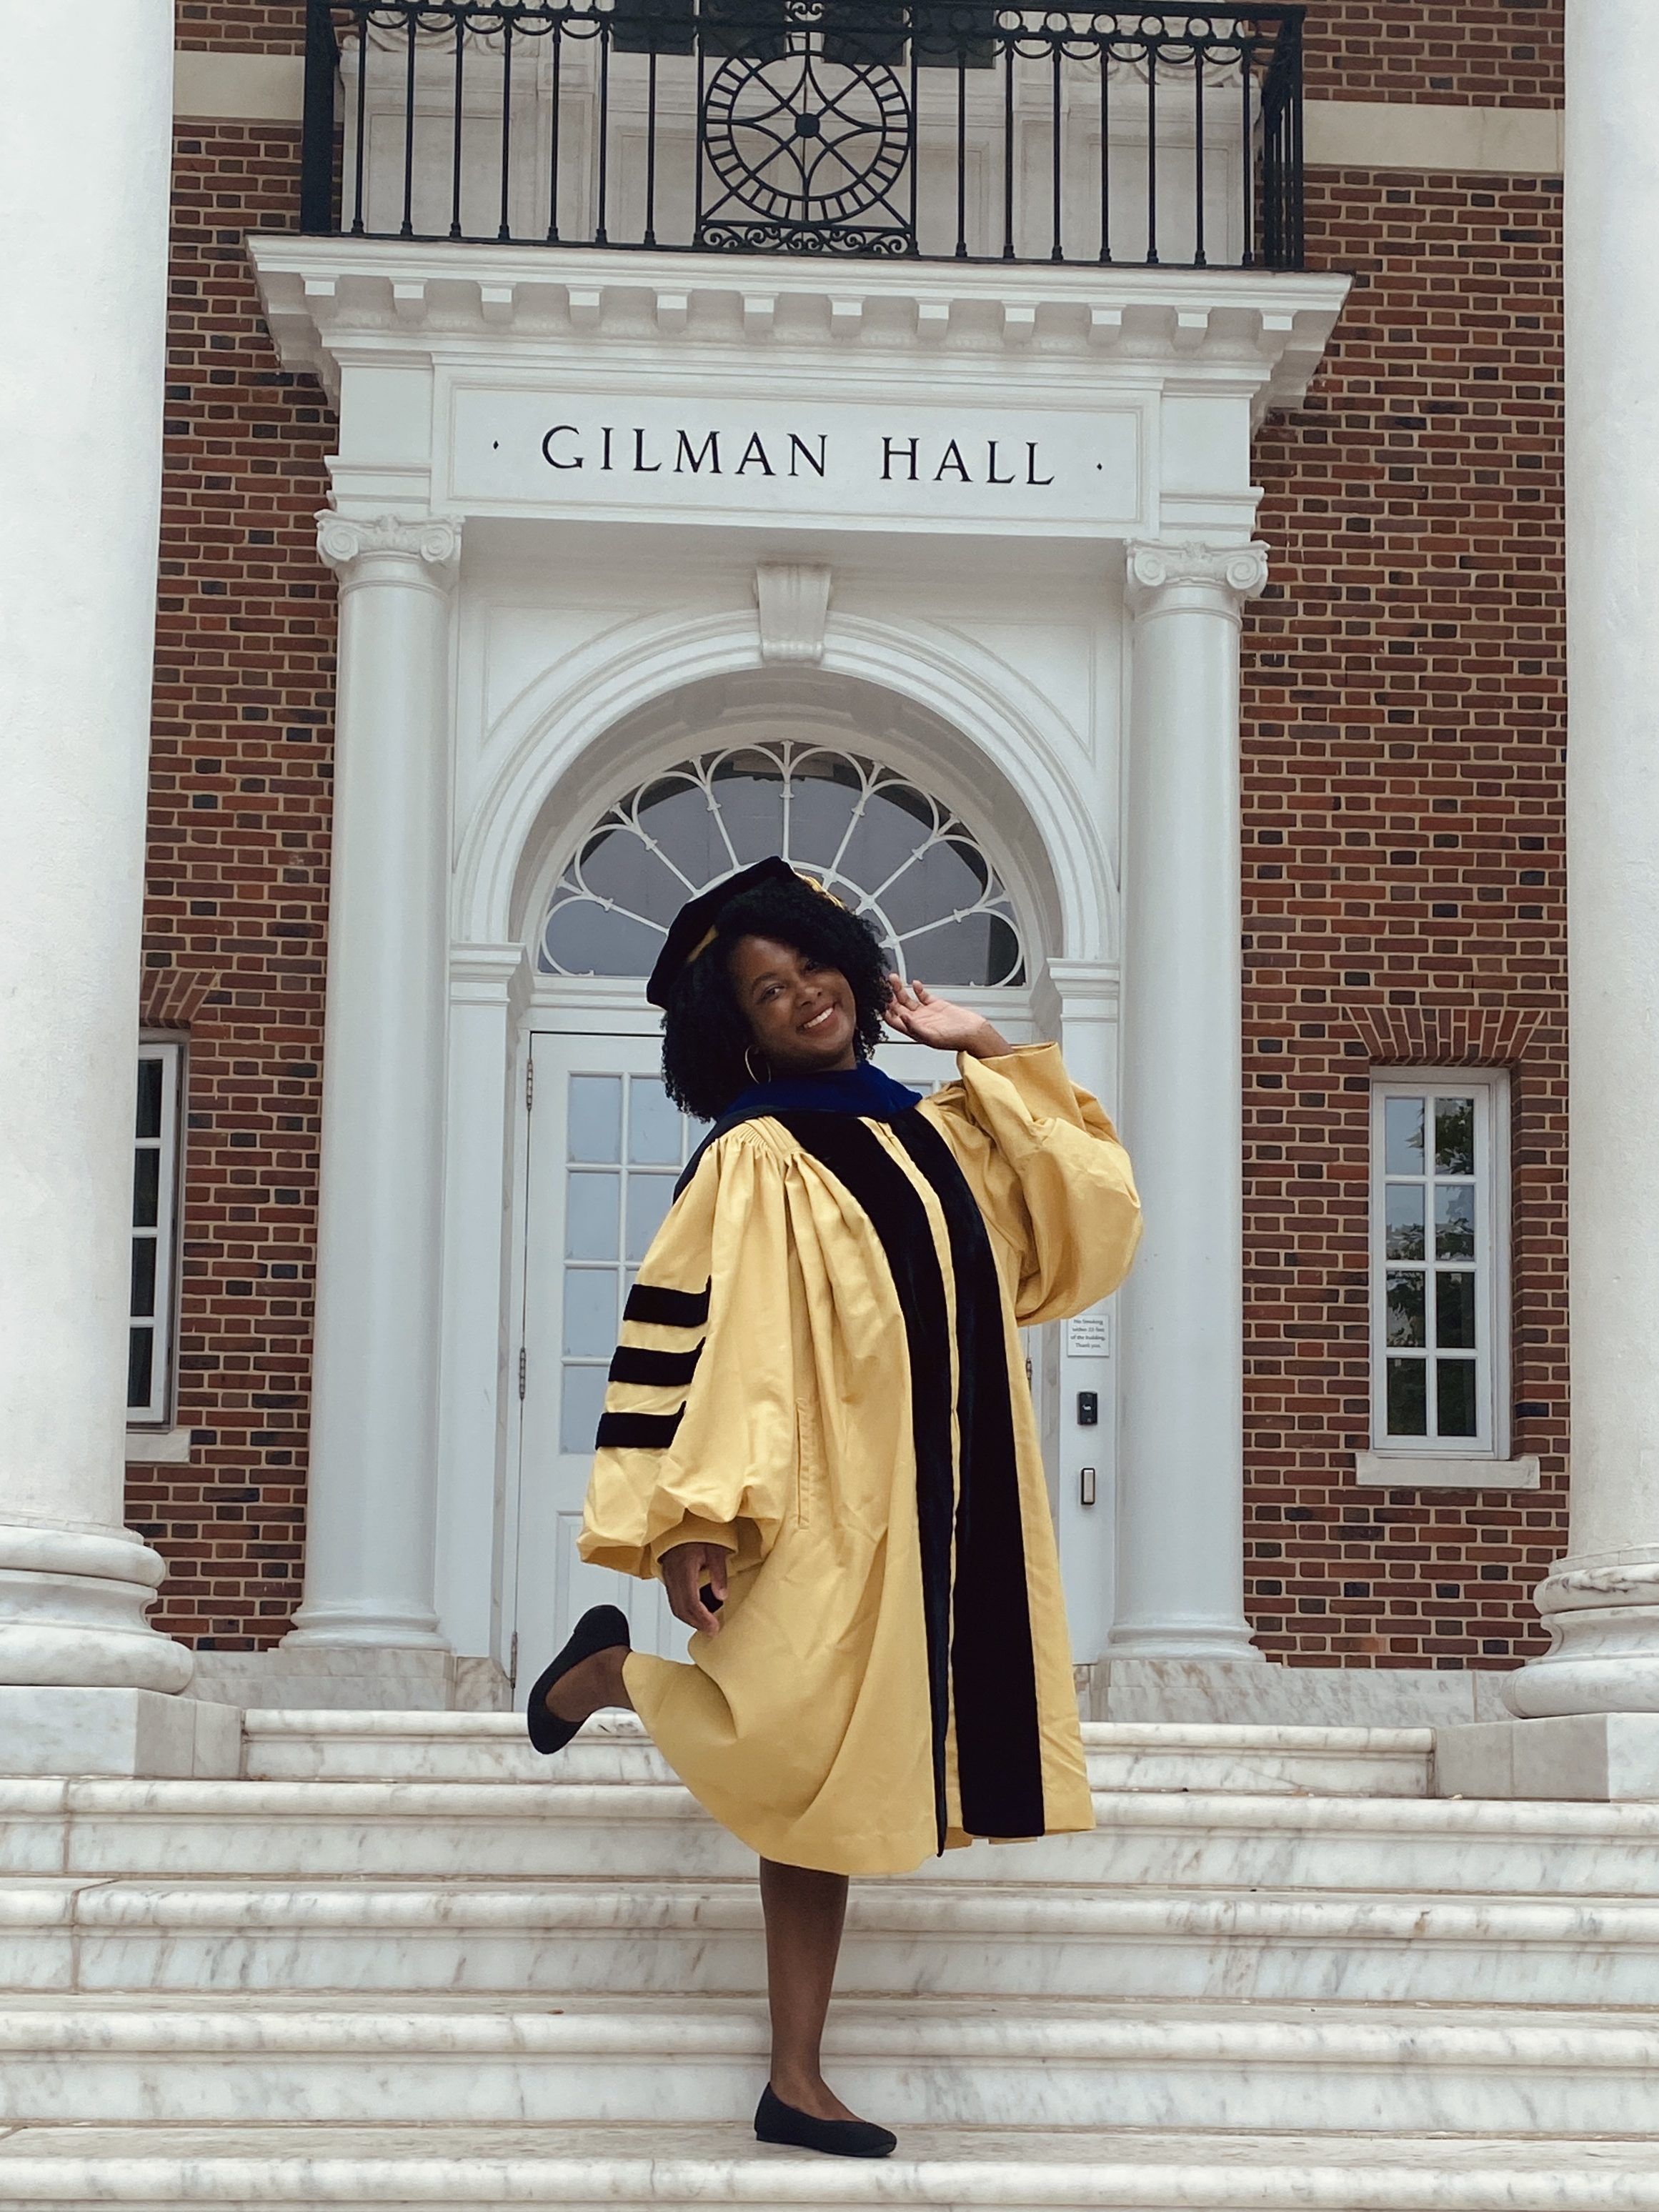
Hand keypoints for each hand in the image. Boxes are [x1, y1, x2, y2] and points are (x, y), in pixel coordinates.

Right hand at [659, 1539, 730, 1634]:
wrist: (684, 1522)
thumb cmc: (700, 1532)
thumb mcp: (716, 1548)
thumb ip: (718, 1572)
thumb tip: (722, 1596)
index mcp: (684, 1567)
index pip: (690, 1601)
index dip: (702, 1618)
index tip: (714, 1627)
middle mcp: (673, 1574)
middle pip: (681, 1608)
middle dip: (696, 1623)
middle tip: (713, 1631)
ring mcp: (668, 1576)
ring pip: (675, 1606)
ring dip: (690, 1620)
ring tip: (707, 1626)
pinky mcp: (669, 1577)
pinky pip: (674, 1599)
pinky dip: (685, 1610)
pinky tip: (697, 1613)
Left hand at [883, 975, 1011, 1058]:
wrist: (975, 1032)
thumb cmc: (957, 1040)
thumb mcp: (932, 1037)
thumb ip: (915, 1027)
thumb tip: (901, 1017)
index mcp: (914, 1031)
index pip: (892, 1020)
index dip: (884, 1009)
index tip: (877, 997)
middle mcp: (917, 1021)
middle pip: (897, 1007)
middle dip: (888, 995)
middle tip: (881, 984)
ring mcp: (926, 1013)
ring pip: (907, 999)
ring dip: (899, 989)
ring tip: (893, 978)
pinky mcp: (936, 1005)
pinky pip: (922, 996)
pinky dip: (917, 989)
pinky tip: (914, 983)